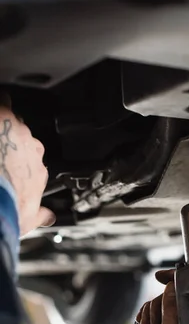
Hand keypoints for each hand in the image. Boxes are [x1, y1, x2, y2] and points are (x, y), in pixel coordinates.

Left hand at [0, 104, 54, 235]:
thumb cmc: (8, 207)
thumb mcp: (27, 220)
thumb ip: (40, 217)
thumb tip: (48, 217)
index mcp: (39, 172)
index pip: (35, 162)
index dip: (23, 163)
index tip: (12, 168)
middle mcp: (33, 150)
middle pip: (25, 140)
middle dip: (12, 142)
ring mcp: (17, 132)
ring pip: (13, 121)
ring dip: (3, 123)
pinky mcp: (3, 116)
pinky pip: (4, 104)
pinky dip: (2, 105)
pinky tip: (0, 104)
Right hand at [136, 270, 188, 323]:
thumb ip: (171, 314)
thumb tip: (172, 286)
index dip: (174, 278)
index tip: (159, 277)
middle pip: (174, 294)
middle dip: (156, 304)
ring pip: (166, 302)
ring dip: (151, 311)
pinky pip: (164, 311)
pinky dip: (151, 314)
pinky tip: (143, 323)